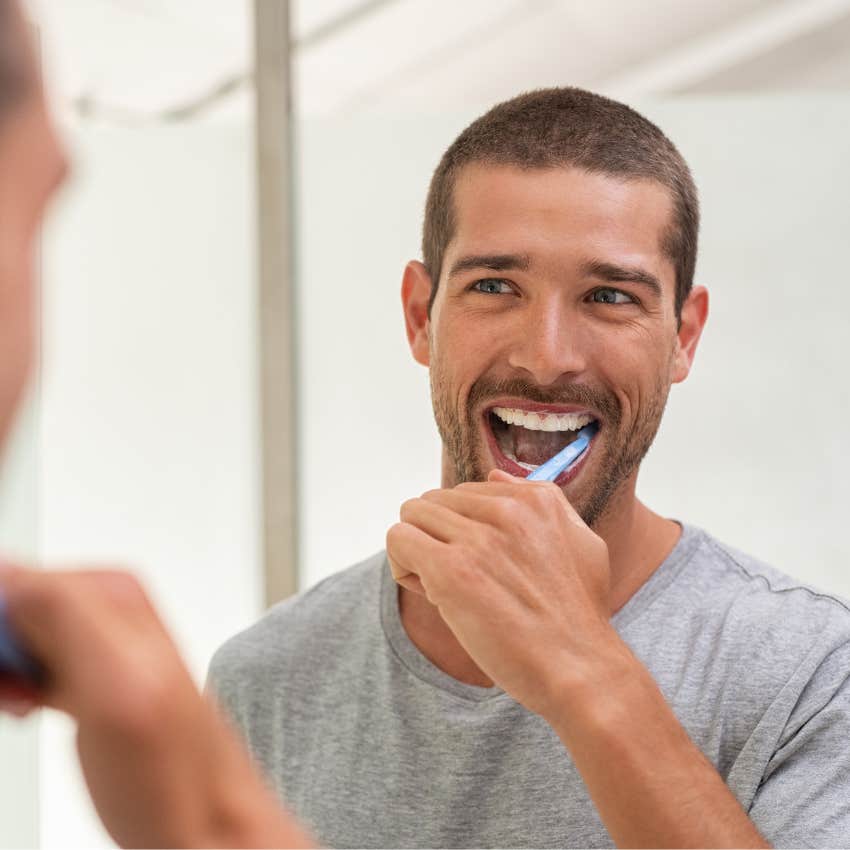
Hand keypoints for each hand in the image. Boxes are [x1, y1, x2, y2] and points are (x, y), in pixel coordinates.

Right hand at [0, 562, 313, 848]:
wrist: (208, 821)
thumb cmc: (176, 772)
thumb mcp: (117, 686)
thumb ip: (66, 618)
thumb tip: (9, 571)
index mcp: (112, 593)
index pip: (11, 579)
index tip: (9, 674)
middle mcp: (108, 609)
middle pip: (11, 606)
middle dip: (1, 656)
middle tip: (18, 694)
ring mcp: (98, 644)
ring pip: (14, 637)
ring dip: (5, 674)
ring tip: (25, 705)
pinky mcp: (89, 676)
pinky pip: (27, 662)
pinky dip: (14, 688)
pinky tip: (29, 708)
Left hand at [386, 469, 613, 718]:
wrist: (580, 669)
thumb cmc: (578, 616)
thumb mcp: (580, 542)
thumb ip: (542, 502)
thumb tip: (494, 475)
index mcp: (536, 499)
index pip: (466, 493)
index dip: (464, 530)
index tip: (481, 565)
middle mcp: (507, 510)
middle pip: (434, 501)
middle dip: (437, 538)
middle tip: (459, 580)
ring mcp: (478, 538)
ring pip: (412, 515)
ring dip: (418, 552)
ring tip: (443, 588)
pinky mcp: (452, 570)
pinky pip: (399, 540)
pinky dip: (402, 566)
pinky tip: (430, 594)